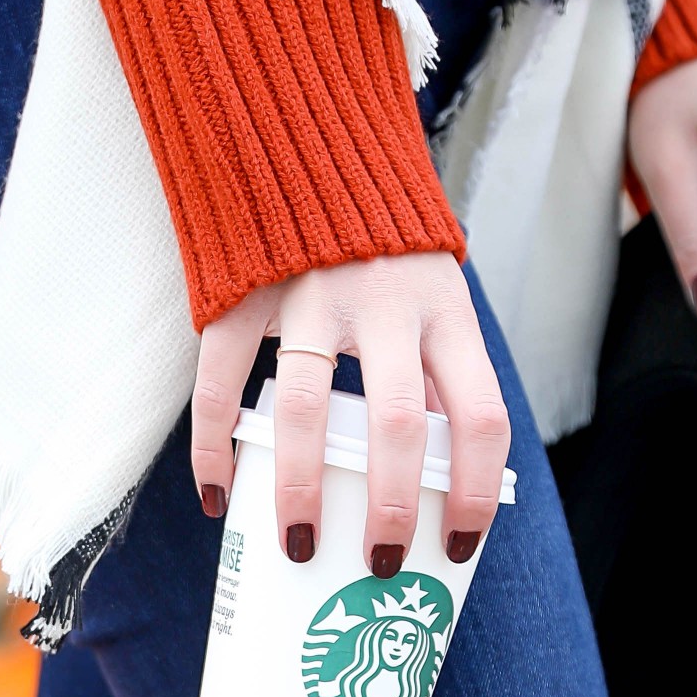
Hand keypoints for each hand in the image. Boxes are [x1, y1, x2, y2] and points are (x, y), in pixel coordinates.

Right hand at [190, 251, 508, 572]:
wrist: (305, 133)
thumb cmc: (383, 241)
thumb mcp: (433, 294)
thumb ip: (435, 369)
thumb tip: (441, 476)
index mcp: (445, 310)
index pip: (481, 414)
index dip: (477, 490)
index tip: (460, 546)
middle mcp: (384, 301)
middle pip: (395, 423)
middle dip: (390, 506)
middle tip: (380, 563)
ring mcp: (308, 294)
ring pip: (304, 408)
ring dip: (301, 488)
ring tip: (299, 545)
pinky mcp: (243, 294)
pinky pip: (222, 384)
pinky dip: (215, 447)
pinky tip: (218, 496)